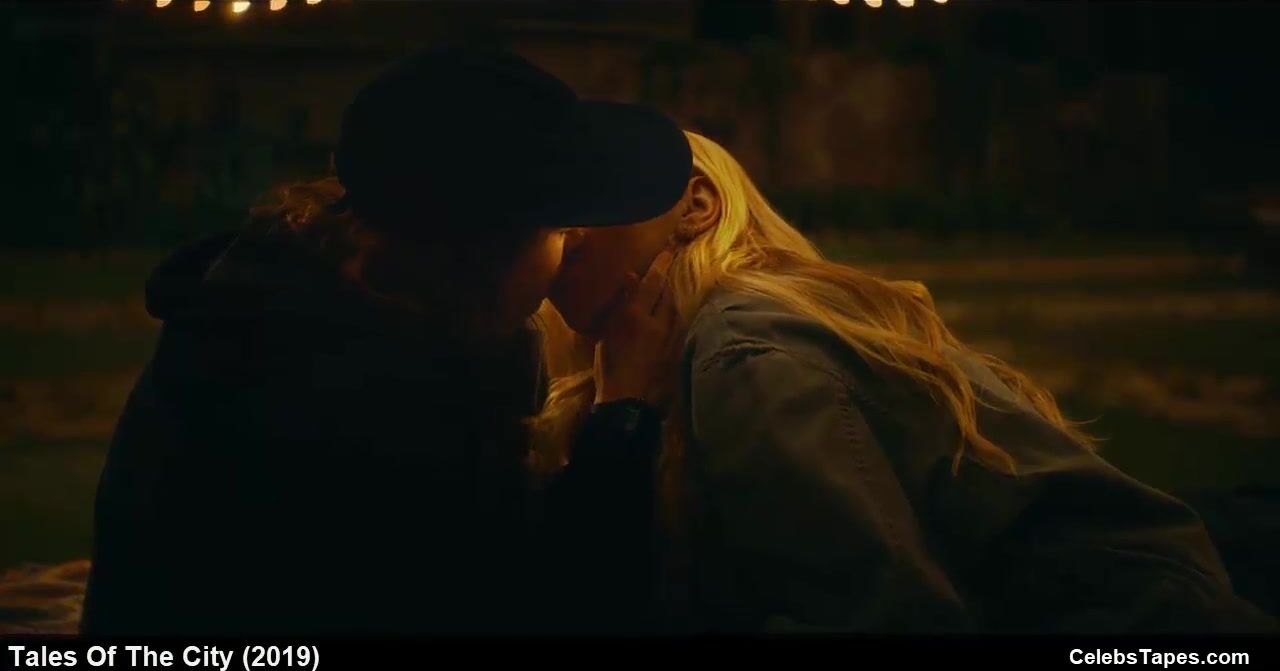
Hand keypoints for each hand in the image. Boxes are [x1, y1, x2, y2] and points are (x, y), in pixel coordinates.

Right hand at [593, 250, 679, 410]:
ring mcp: (669, 336)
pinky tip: (668, 316)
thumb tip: (632, 277)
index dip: (660, 265)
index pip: (652, 282)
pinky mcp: (675, 348)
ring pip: (674, 308)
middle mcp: (657, 322)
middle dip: (666, 280)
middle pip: (667, 293)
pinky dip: (672, 315)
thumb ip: (621, 302)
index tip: (667, 250)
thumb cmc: (609, 365)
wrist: (626, 397)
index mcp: (635, 315)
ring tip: (666, 290)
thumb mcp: (607, 331)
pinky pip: (676, 324)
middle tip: (666, 267)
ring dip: (670, 297)